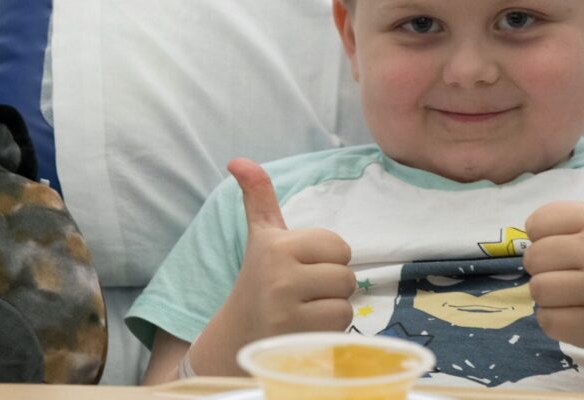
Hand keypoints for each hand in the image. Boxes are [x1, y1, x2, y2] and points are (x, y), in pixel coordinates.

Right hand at [218, 158, 355, 342]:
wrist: (239, 334)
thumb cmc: (260, 280)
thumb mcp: (261, 237)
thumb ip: (259, 198)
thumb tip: (238, 160)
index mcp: (277, 245)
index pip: (339, 246)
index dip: (327, 259)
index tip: (302, 268)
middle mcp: (280, 275)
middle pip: (345, 274)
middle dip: (331, 285)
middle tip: (303, 292)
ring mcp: (287, 308)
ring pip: (345, 300)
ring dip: (331, 307)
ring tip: (304, 309)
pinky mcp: (297, 336)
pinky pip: (341, 323)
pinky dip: (329, 328)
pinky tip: (305, 327)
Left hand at [522, 140, 583, 354]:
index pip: (534, 224)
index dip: (546, 238)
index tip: (572, 245)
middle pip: (532, 258)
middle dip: (546, 269)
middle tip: (575, 273)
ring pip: (537, 289)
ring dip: (550, 296)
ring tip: (577, 293)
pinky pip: (546, 320)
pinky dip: (557, 321)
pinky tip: (581, 314)